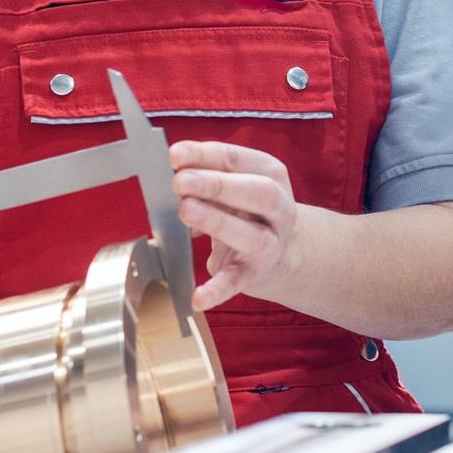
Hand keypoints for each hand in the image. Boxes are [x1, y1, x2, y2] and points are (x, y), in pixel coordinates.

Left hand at [170, 141, 299, 311]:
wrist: (280, 251)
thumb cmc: (247, 210)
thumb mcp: (234, 186)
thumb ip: (207, 176)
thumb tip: (172, 172)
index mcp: (270, 175)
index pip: (238, 159)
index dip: (205, 156)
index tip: (175, 155)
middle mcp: (279, 208)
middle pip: (257, 192)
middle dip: (217, 185)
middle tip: (180, 182)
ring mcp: (271, 243)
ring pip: (251, 235)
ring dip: (217, 222)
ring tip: (185, 212)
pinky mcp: (256, 274)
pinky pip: (237, 282)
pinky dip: (217, 290)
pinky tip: (198, 297)